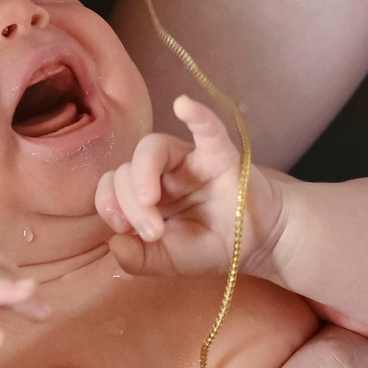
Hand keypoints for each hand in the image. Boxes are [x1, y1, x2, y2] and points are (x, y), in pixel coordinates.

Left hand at [95, 95, 273, 279]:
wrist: (258, 245)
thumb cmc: (210, 247)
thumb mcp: (168, 262)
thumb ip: (138, 259)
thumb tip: (115, 243)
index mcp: (144, 195)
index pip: (112, 186)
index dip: (109, 205)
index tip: (124, 232)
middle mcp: (161, 172)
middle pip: (126, 169)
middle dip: (131, 204)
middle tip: (153, 232)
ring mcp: (189, 160)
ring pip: (152, 147)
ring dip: (142, 171)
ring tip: (149, 198)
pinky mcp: (219, 154)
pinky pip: (207, 129)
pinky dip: (196, 115)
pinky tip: (184, 105)